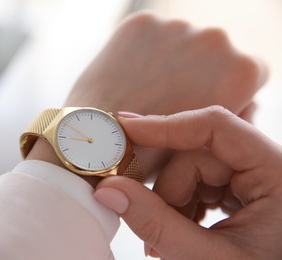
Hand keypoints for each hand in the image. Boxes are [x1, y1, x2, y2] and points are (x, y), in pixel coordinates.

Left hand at [64, 11, 267, 174]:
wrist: (98, 142)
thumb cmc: (153, 152)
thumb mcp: (207, 142)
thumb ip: (231, 115)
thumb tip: (246, 101)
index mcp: (243, 70)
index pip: (248, 70)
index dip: (224, 88)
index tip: (201, 101)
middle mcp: (216, 39)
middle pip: (213, 52)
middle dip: (197, 71)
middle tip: (169, 98)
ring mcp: (176, 26)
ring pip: (179, 41)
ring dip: (169, 59)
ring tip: (146, 91)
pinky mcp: (141, 23)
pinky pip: (149, 36)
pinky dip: (142, 52)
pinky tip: (129, 78)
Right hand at [94, 106, 281, 258]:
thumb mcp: (209, 258)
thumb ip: (157, 224)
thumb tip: (110, 190)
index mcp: (276, 171)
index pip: (215, 127)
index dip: (165, 126)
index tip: (125, 130)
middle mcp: (265, 166)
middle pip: (195, 156)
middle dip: (167, 193)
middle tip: (152, 233)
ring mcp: (251, 178)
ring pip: (190, 171)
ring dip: (172, 204)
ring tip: (169, 243)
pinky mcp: (238, 190)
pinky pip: (197, 184)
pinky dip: (180, 207)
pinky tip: (181, 231)